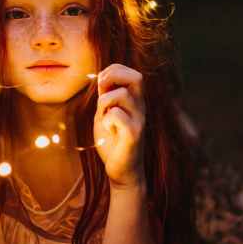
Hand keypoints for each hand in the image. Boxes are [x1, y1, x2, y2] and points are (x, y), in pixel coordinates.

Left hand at [92, 63, 145, 187]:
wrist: (121, 172)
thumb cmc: (113, 142)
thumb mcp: (105, 114)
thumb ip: (105, 97)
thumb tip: (101, 76)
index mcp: (135, 101)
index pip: (131, 72)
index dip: (113, 71)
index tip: (101, 86)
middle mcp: (141, 108)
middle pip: (137, 77)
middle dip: (113, 78)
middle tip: (102, 93)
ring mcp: (139, 121)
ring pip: (122, 95)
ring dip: (105, 102)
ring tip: (103, 116)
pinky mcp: (134, 135)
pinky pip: (117, 115)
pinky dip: (107, 119)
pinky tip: (108, 129)